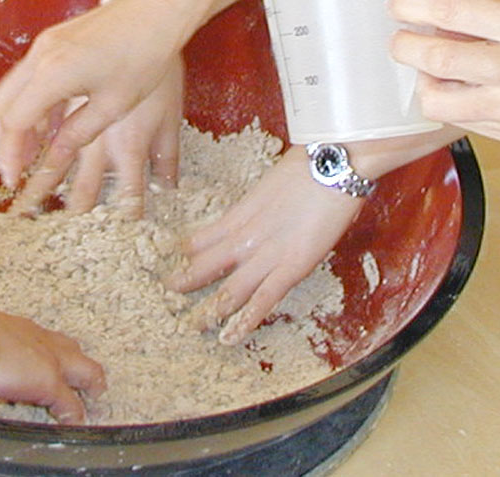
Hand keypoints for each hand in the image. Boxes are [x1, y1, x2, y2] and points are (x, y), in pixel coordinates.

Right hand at [0, 0, 257, 189]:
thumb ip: (78, 134)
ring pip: (13, 89)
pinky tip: (46, 124)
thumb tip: (55, 156)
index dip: (10, 154)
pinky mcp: (55, 39)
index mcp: (51, 74)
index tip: (14, 177)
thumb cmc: (143, 55)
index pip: (14, 121)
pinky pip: (30, 76)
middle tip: (11, 169)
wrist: (159, 9)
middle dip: (2, 140)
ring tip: (26, 152)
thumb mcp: (113, 106)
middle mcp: (40, 56)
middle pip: (3, 104)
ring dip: (14, 121)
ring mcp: (46, 44)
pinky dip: (30, 102)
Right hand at [0, 292, 103, 425]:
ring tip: (96, 390)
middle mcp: (29, 335)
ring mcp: (43, 357)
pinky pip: (70, 403)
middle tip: (84, 368)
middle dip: (75, 357)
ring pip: (81, 367)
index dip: (40, 345)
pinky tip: (78, 422)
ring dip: (90, 380)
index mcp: (4, 325)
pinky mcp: (48, 381)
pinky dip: (75, 414)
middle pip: (65, 345)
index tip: (41, 351)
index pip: (30, 334)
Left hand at [166, 145, 360, 342]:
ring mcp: (267, 254)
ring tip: (192, 325)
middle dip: (186, 281)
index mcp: (241, 213)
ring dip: (210, 309)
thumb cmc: (309, 166)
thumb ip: (263, 203)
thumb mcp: (273, 183)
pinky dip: (247, 320)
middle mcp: (247, 236)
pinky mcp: (291, 266)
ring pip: (230, 289)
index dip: (187, 253)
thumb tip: (263, 209)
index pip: (203, 238)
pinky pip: (264, 299)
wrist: (331, 163)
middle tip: (167, 295)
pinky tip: (231, 336)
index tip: (171, 262)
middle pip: (207, 264)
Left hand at [388, 0, 499, 141]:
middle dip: (405, 44)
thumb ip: (484, 12)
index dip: (412, 4)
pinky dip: (450, 98)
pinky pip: (460, 118)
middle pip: (436, 58)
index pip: (451, 11)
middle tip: (402, 37)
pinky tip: (461, 83)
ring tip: (432, 65)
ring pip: (437, 99)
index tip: (399, 2)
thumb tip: (431, 15)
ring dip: (422, 78)